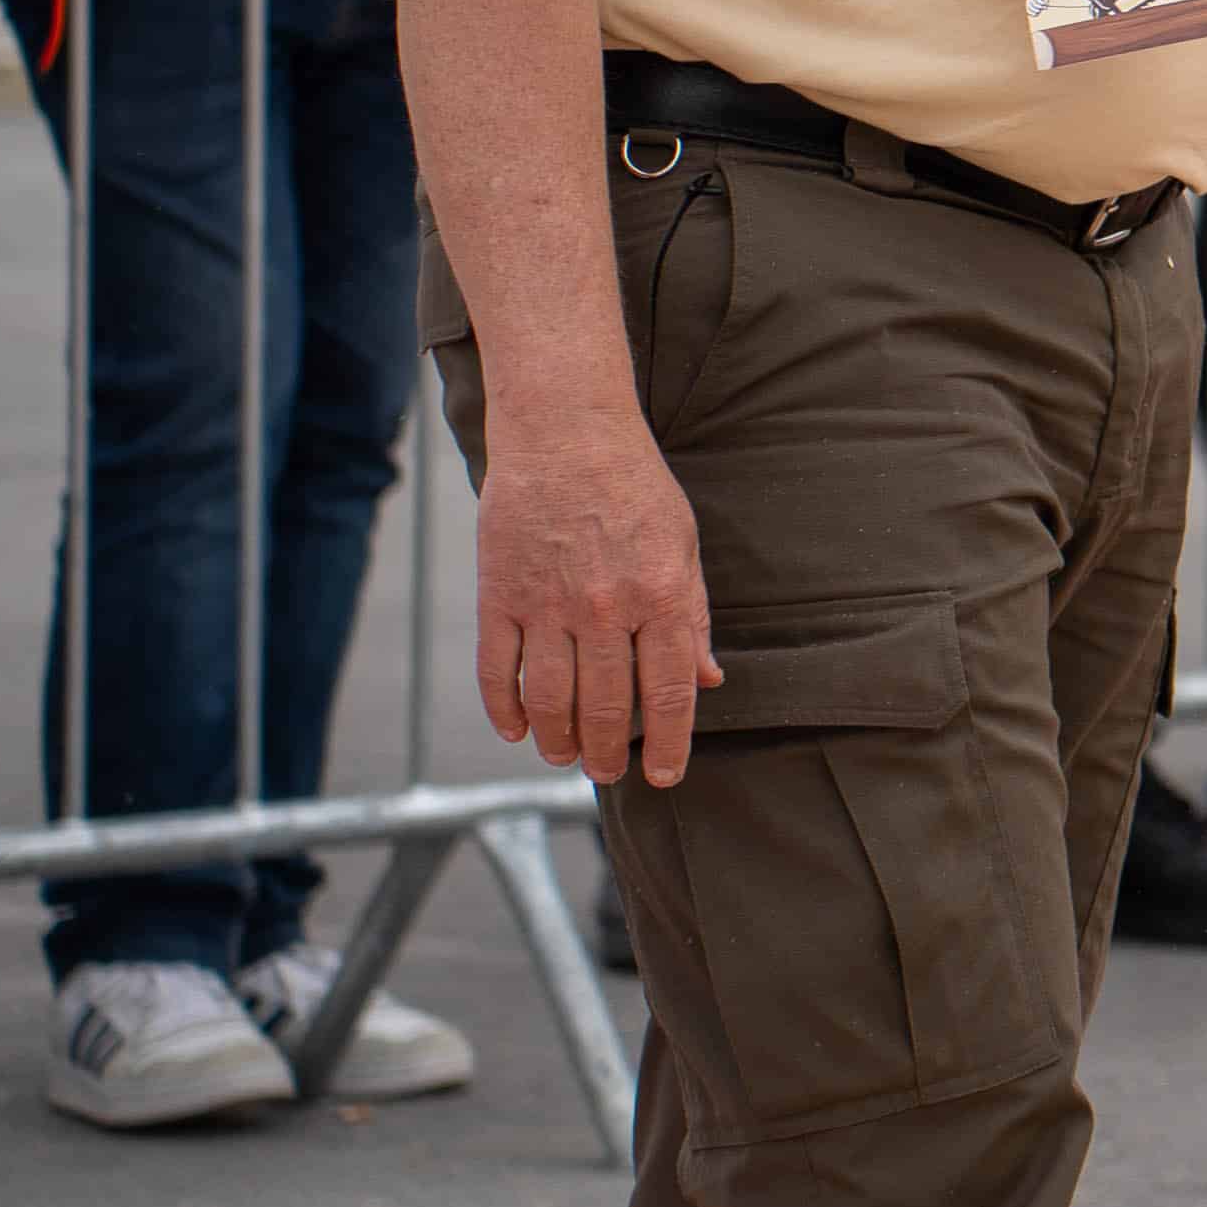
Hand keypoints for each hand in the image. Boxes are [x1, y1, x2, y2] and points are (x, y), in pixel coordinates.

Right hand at [473, 405, 720, 787]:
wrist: (565, 431)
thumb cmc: (634, 485)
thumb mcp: (684, 544)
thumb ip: (692, 615)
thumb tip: (708, 679)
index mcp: (660, 596)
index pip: (667, 693)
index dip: (667, 744)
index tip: (663, 775)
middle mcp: (605, 608)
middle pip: (605, 706)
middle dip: (607, 751)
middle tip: (606, 771)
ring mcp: (547, 604)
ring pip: (550, 699)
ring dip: (557, 740)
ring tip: (564, 757)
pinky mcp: (500, 595)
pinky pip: (499, 669)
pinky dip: (505, 708)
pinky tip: (516, 730)